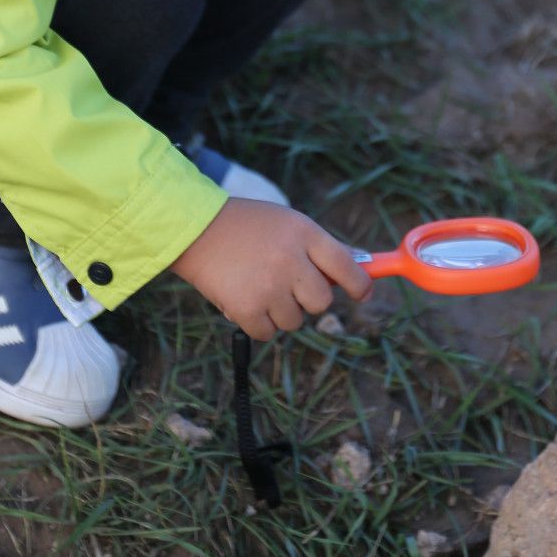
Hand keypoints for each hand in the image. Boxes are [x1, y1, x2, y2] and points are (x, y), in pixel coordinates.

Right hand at [169, 196, 373, 341]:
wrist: (194, 229)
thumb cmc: (246, 226)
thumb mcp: (288, 223)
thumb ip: (319, 248)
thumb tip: (358, 271)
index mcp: (304, 233)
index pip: (347, 266)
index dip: (359, 285)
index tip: (362, 293)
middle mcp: (290, 260)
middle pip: (322, 302)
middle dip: (309, 299)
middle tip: (289, 285)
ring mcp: (269, 286)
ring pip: (295, 321)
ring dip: (281, 311)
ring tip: (258, 285)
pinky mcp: (247, 309)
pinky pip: (269, 333)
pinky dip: (259, 323)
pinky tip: (245, 298)